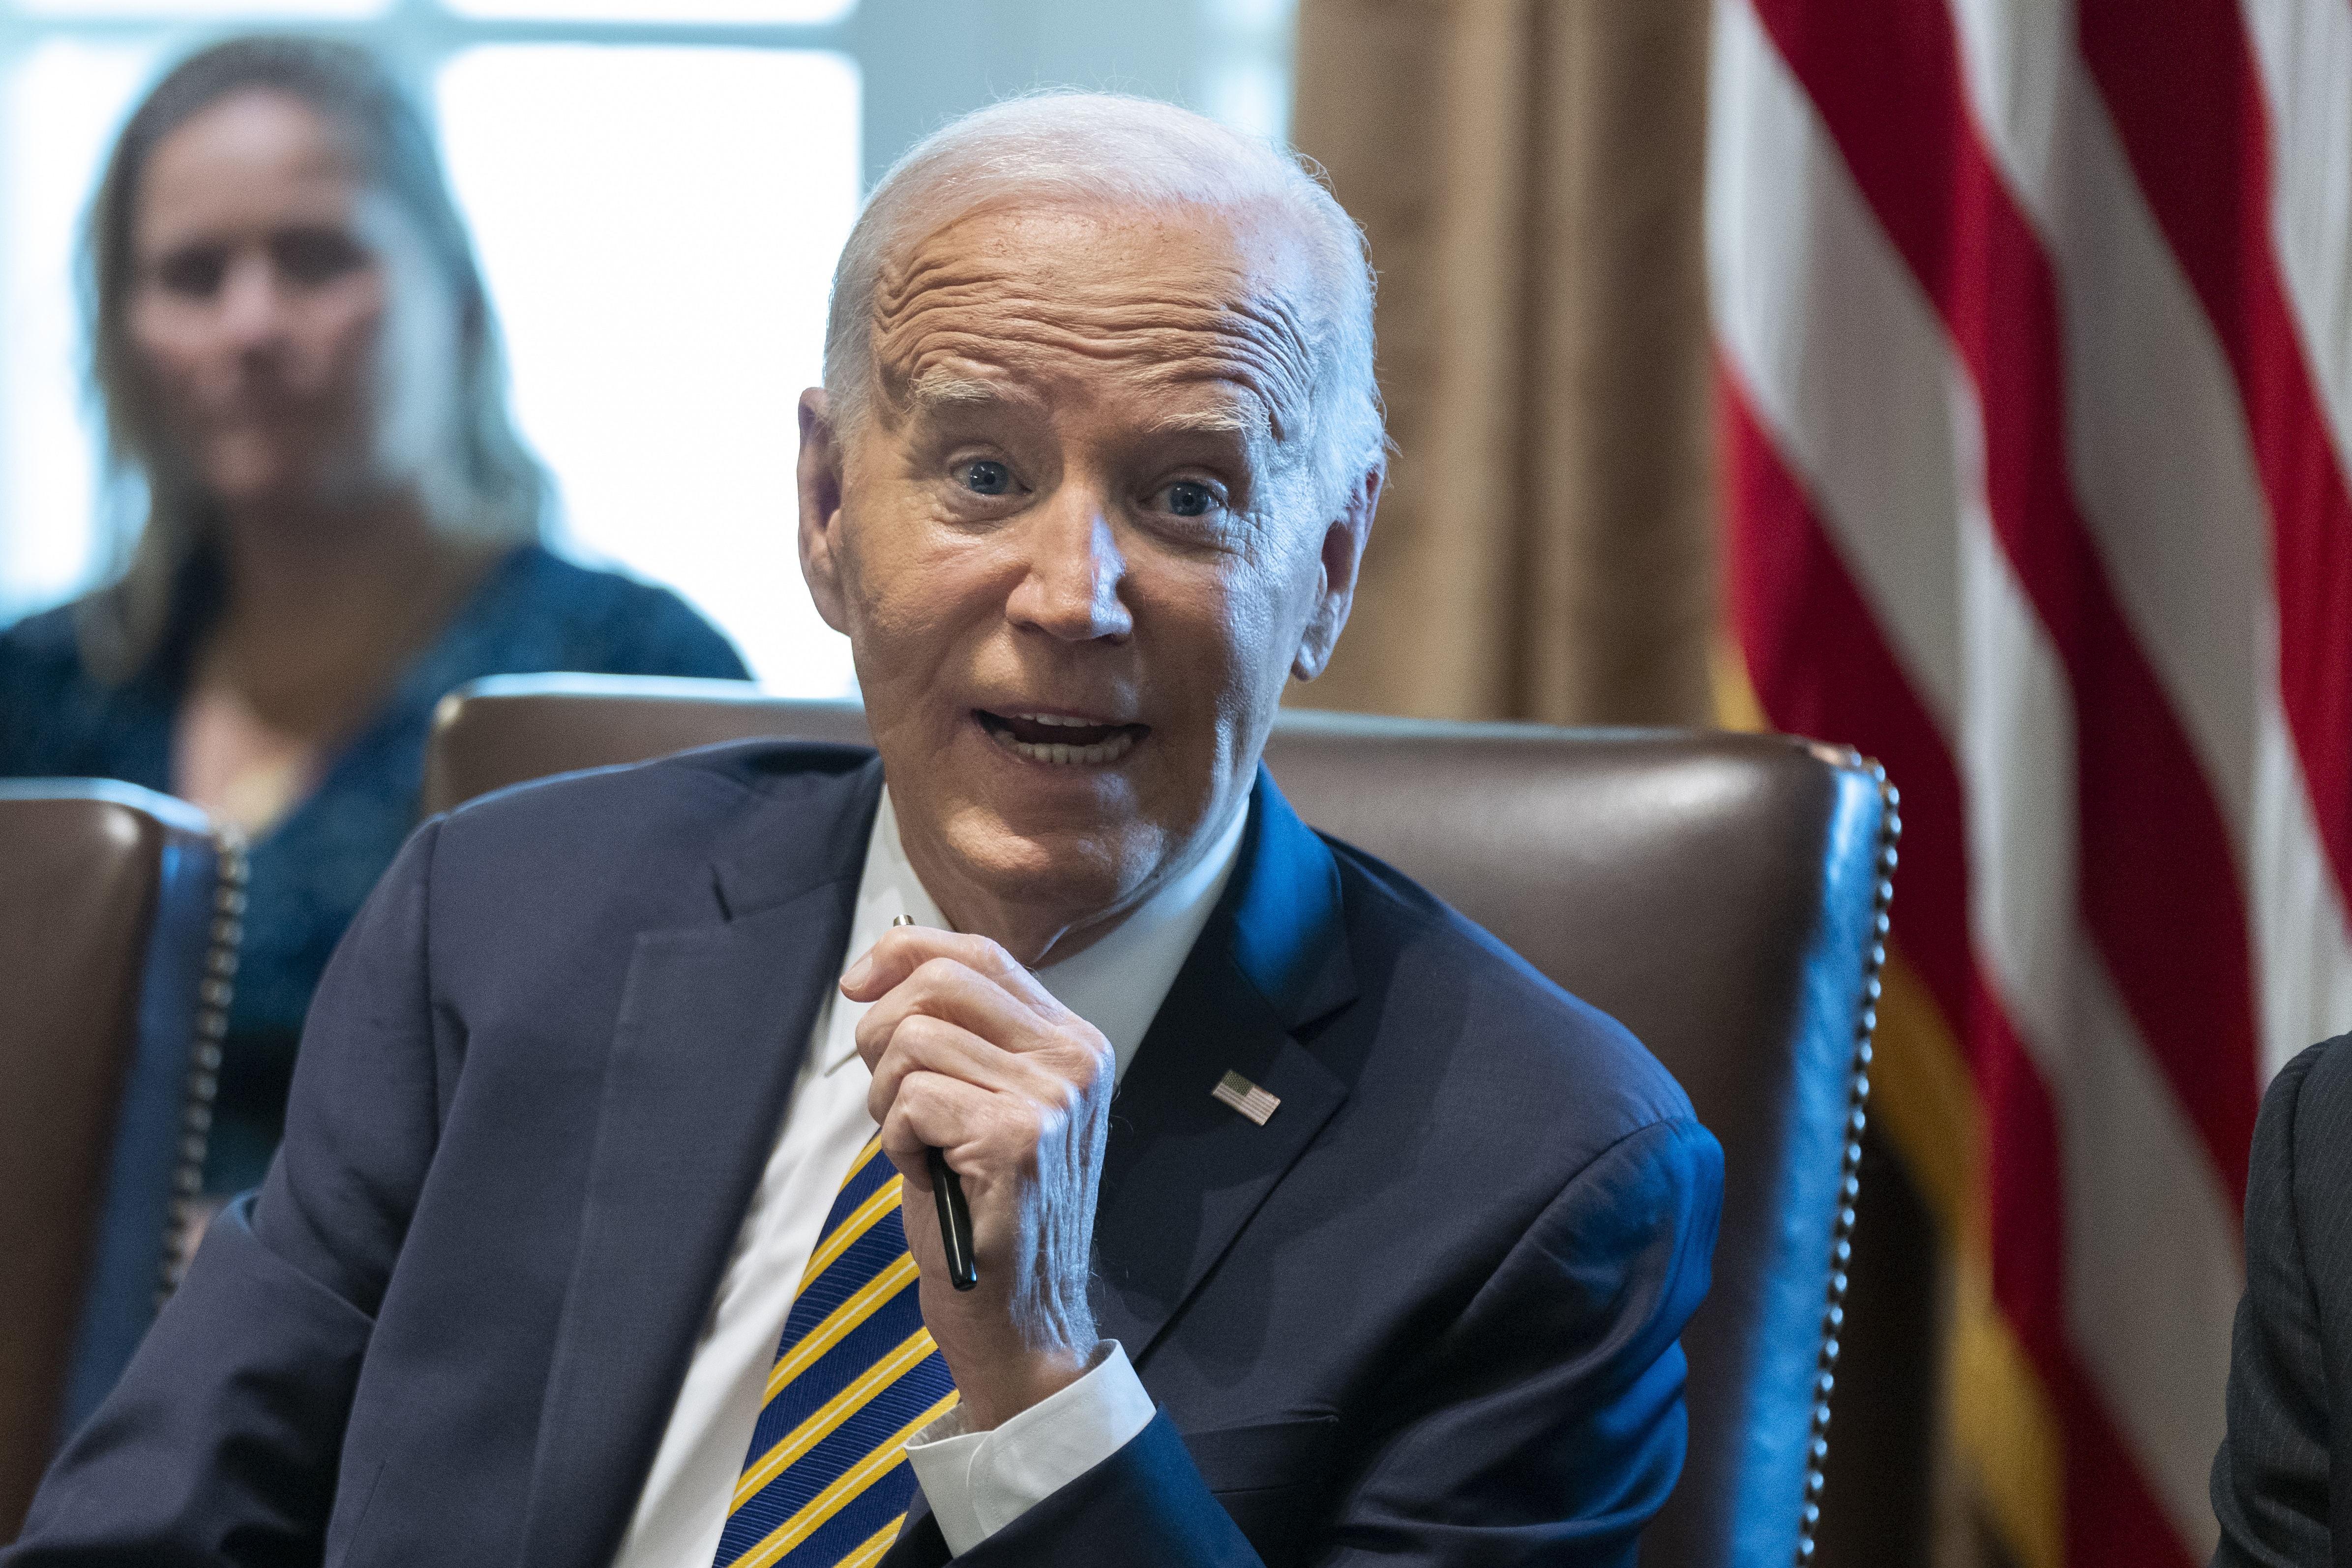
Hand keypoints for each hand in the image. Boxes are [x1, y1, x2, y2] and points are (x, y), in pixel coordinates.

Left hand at [843, 926, 1114, 1429]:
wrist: (1023, 1319)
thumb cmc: (988, 1212)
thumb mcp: (988, 1102)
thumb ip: (962, 1034)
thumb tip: (883, 969)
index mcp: (1073, 1041)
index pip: (979, 954)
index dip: (904, 952)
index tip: (857, 984)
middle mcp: (1074, 1058)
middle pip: (939, 983)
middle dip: (882, 1031)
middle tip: (890, 1094)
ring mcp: (1051, 1098)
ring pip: (912, 1041)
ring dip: (889, 1100)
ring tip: (922, 1148)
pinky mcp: (1016, 1139)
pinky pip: (910, 1099)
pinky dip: (897, 1142)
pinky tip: (928, 1176)